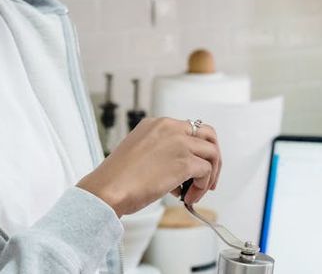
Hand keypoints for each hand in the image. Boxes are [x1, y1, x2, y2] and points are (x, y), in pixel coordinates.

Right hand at [77, 118, 221, 216]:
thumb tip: (177, 166)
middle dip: (212, 157)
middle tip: (208, 177)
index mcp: (156, 124)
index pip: (189, 129)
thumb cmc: (117, 178)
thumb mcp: (138, 152)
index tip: (194, 167)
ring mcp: (179, 143)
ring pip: (212, 153)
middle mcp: (170, 128)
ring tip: (195, 192)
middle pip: (208, 134)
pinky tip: (188, 198)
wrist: (108, 189)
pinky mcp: (185, 162)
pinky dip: (202, 187)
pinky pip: (207, 172)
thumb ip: (160, 151)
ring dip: (209, 175)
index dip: (195, 150)